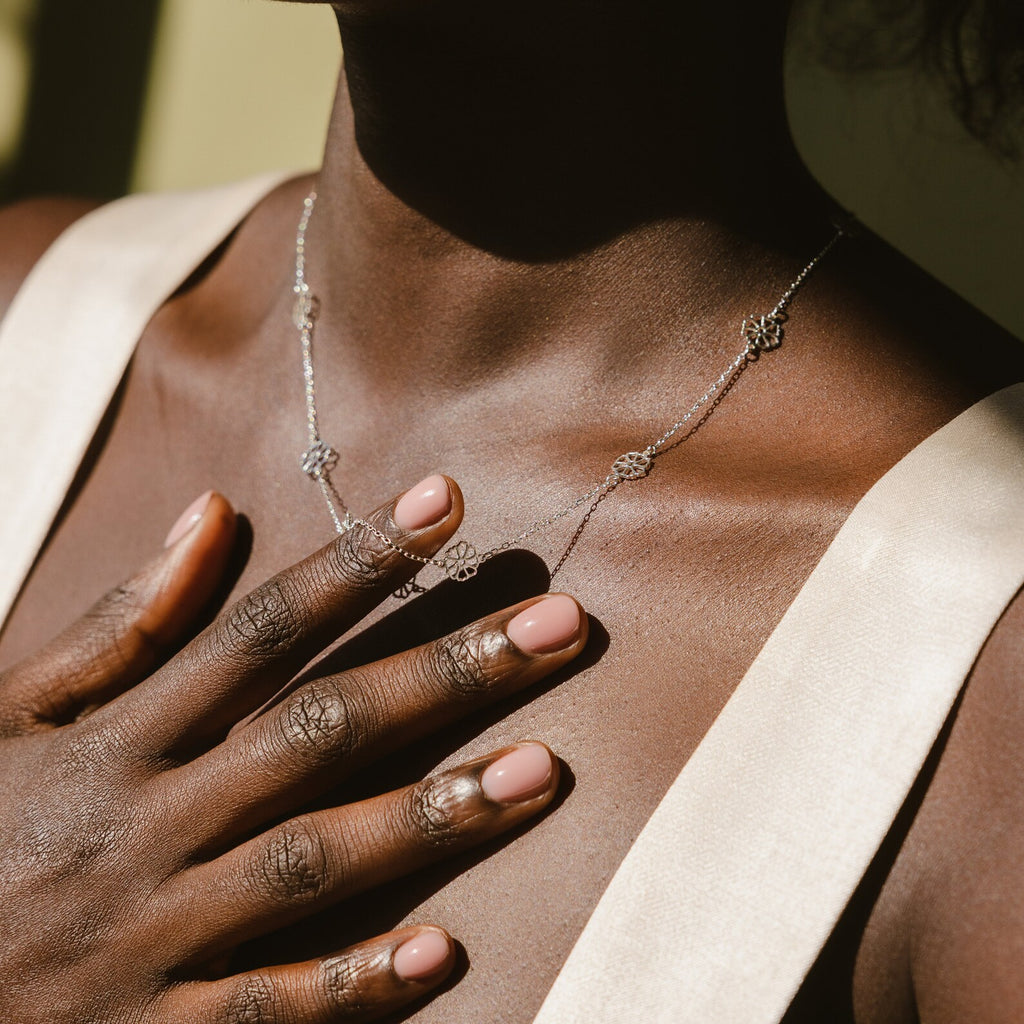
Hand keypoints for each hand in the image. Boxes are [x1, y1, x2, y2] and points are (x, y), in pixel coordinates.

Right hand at [0, 475, 586, 1022]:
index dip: (359, 563)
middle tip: (557, 626)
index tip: (445, 504)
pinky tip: (441, 952)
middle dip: (444, 672)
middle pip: (320, 729)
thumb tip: (211, 510)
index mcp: (120, 737)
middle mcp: (149, 821)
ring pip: (313, 862)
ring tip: (541, 769)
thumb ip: (120, 621)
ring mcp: (152, 931)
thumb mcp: (9, 711)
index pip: (263, 628)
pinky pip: (262, 1013)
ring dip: (431, 816)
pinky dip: (350, 986)